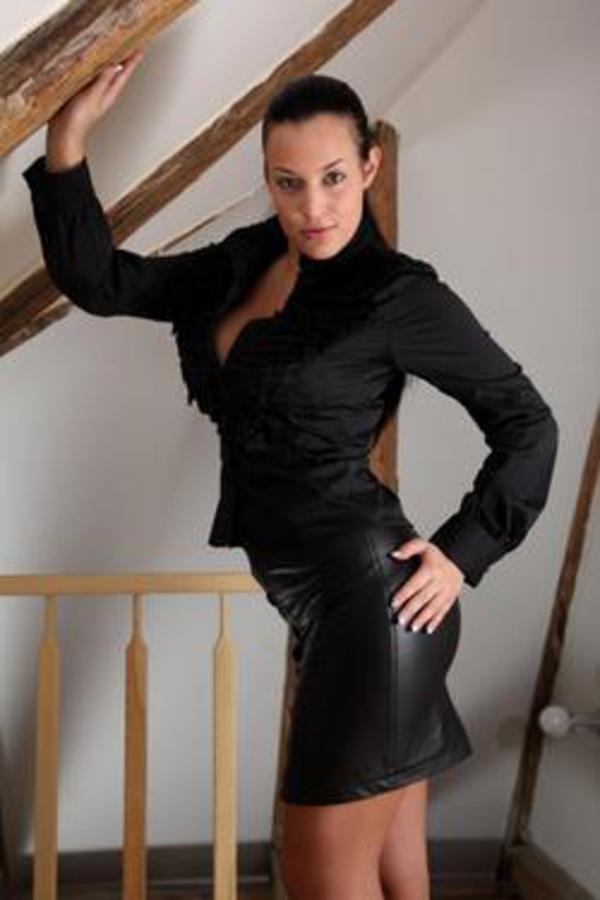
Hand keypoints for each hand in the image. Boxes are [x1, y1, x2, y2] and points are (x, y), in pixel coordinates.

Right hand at [46, 47, 145, 164]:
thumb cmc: (78, 120)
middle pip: (115, 72)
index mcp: (108, 94)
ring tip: (114, 47)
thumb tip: (113, 65)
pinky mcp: (80, 90)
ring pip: (103, 72)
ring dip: (108, 60)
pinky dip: (92, 65)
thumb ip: (102, 81)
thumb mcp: (92, 97)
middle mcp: (102, 91)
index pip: (123, 74)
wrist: (63, 132)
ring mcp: (92, 91)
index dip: (132, 62)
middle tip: (130, 44)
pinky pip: (89, 74)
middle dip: (123, 59)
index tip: (140, 50)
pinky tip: (91, 59)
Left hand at [389, 536, 463, 632]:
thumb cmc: (435, 556)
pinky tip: (428, 629)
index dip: (404, 594)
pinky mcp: (451, 599)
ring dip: (423, 618)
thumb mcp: (423, 545)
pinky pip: (443, 611)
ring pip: (434, 607)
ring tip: (412, 627)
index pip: (415, 583)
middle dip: (411, 609)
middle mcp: (440, 581)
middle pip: (423, 597)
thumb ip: (408, 548)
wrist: (459, 560)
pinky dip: (436, 621)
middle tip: (400, 619)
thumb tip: (394, 554)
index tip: (393, 603)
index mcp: (431, 569)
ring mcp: (447, 591)